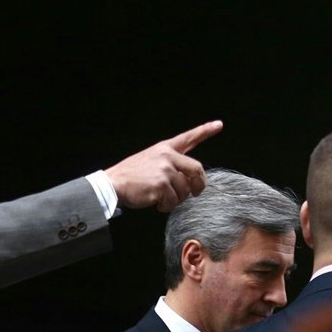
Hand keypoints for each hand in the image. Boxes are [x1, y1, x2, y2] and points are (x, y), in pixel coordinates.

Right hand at [104, 121, 222, 211]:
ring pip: (185, 190)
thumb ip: (170, 164)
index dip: (205, 131)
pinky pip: (173, 201)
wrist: (113, 184)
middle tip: (195, 193)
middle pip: (197, 170)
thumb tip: (189, 180)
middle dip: (199, 185)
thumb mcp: (150, 160)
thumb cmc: (131, 175)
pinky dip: (166, 206)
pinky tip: (156, 203)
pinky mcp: (161, 185)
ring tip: (162, 198)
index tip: (218, 124)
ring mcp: (165, 171)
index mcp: (164, 148)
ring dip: (176, 199)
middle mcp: (167, 156)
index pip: (188, 137)